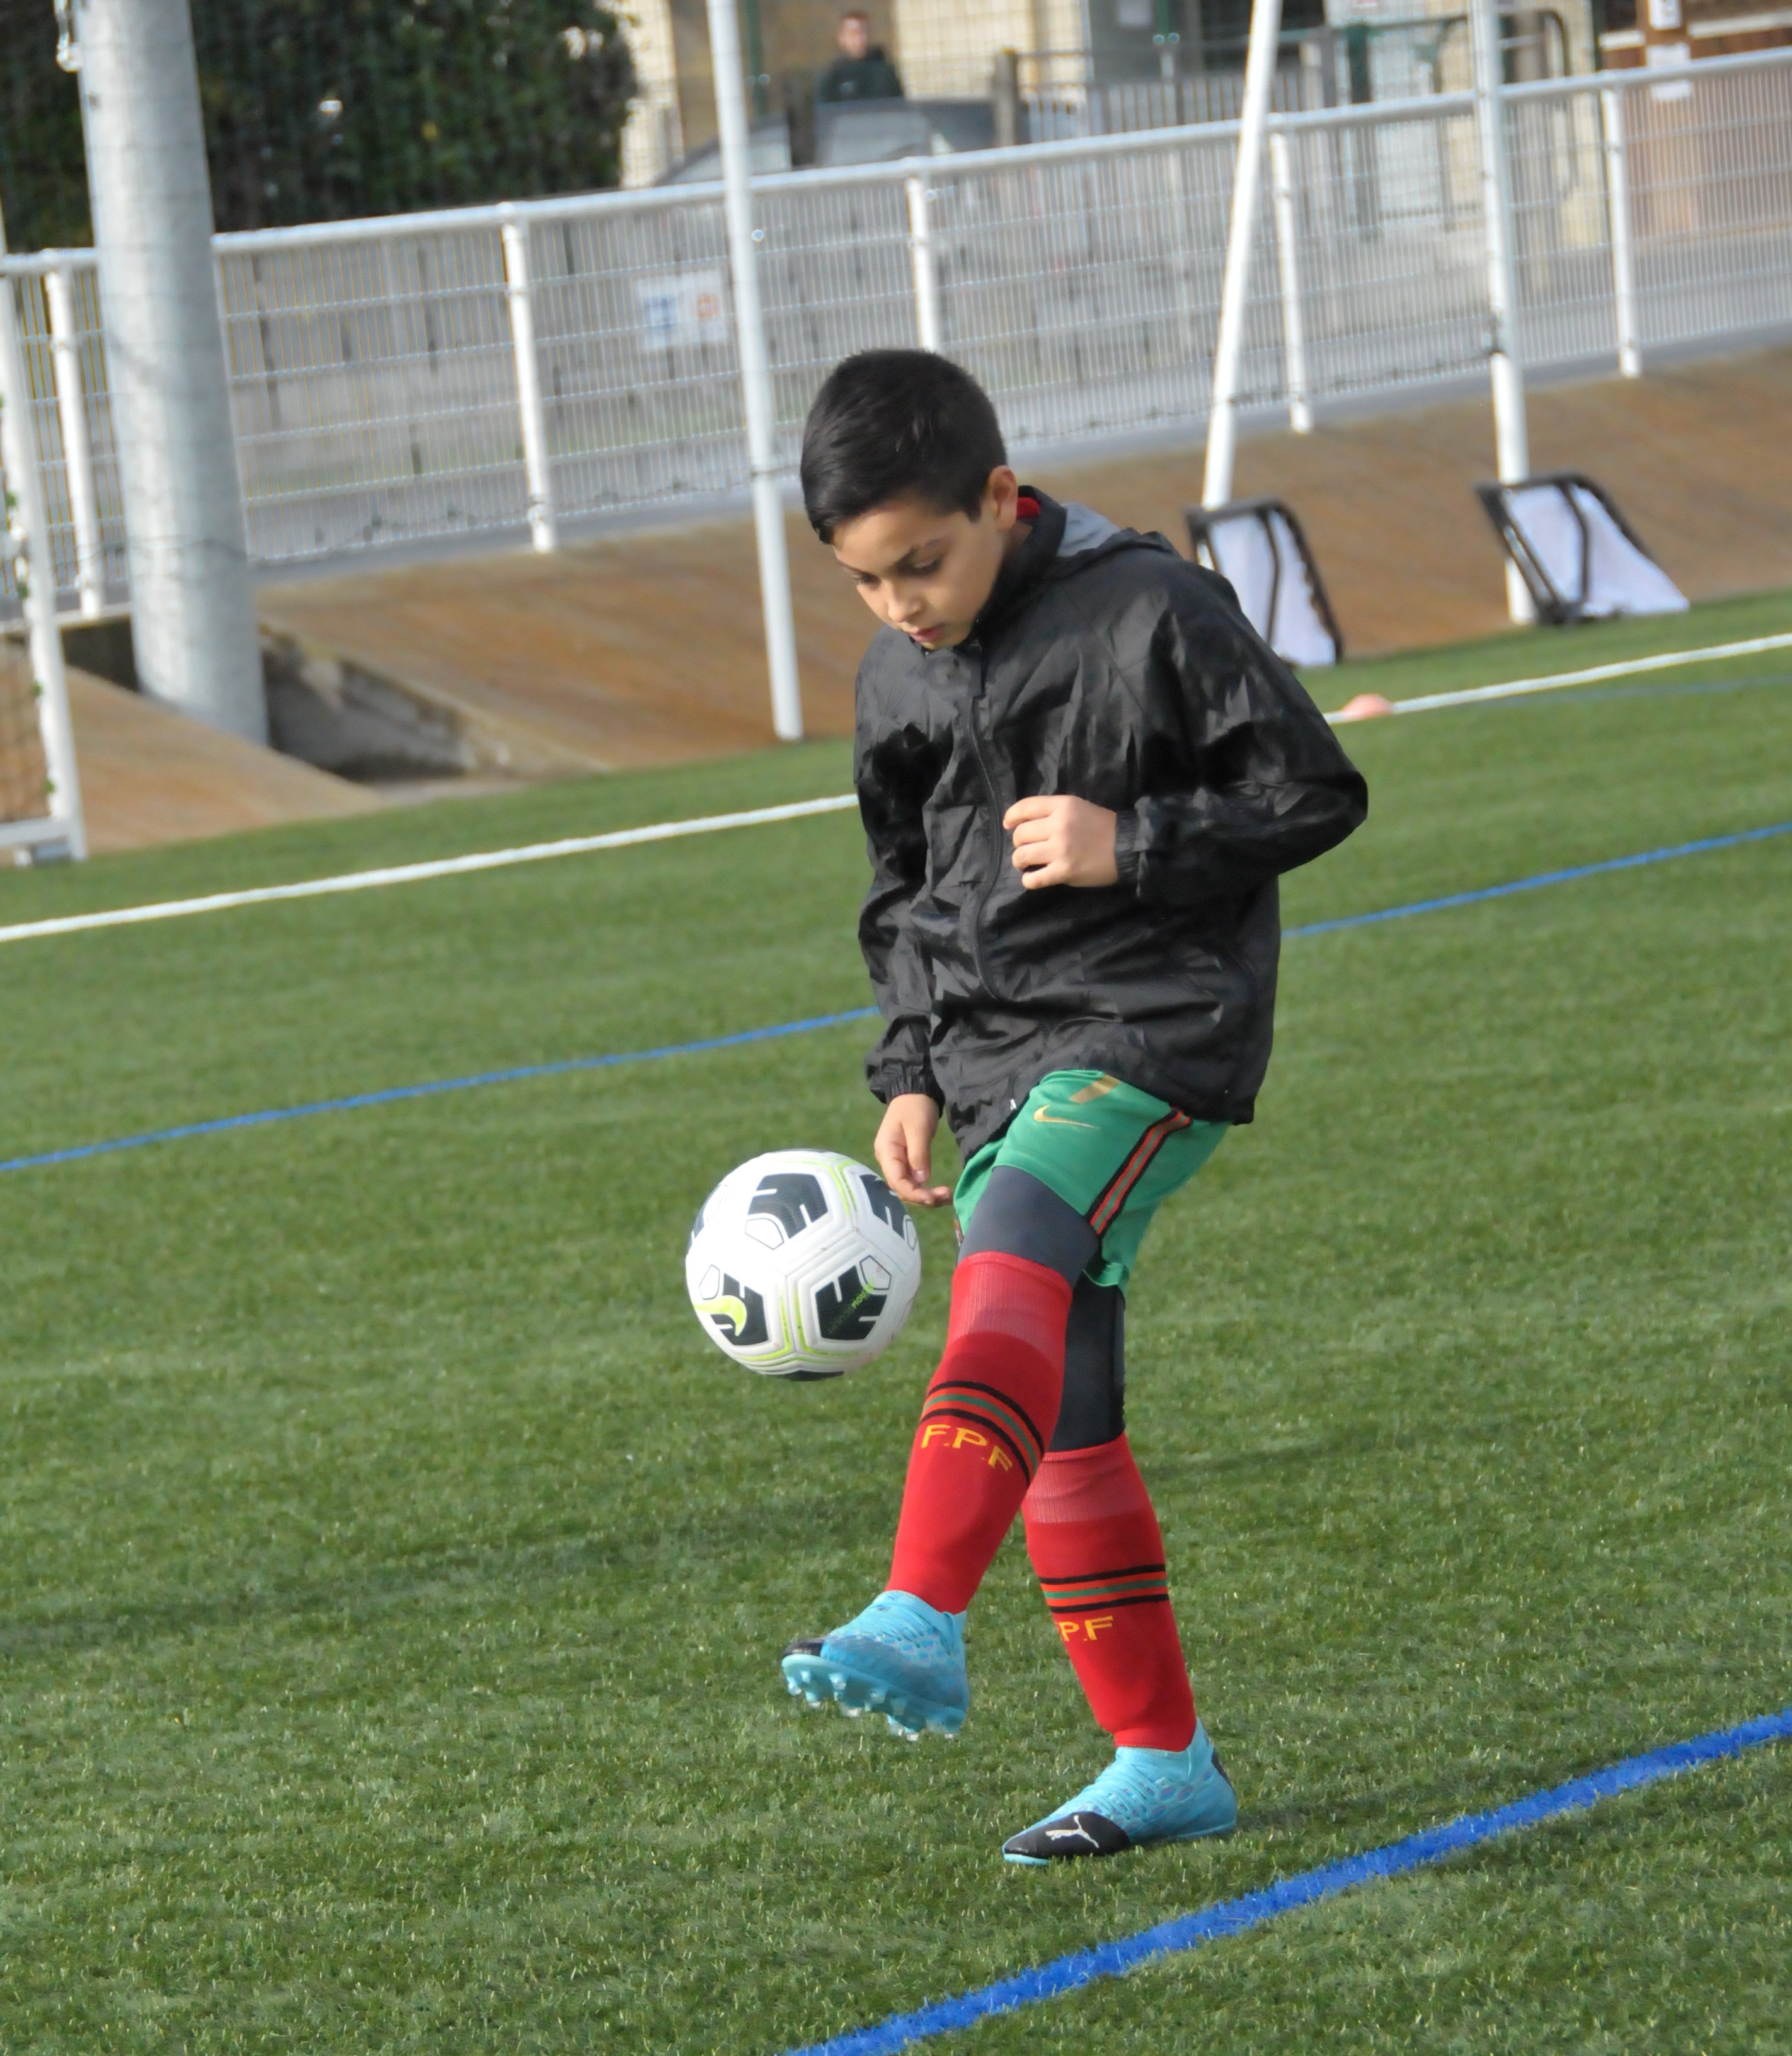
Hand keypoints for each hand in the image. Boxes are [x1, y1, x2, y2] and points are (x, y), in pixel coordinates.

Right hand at [875, 1093, 951, 1208]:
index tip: (933, 1198)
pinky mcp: (907, 1162)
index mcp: (886, 1151)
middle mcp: (888, 1160)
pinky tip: (940, 1192)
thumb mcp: (918, 1128)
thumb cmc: (915, 1107)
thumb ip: (919, 1154)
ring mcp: (897, 1162)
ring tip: (947, 1196)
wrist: (914, 1092)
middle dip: (922, 1197)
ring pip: (909, 1187)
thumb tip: (922, 1180)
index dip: (913, 1193)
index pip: (896, 1180)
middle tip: (946, 1197)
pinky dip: (927, 1188)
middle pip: (902, 1188)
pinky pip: (914, 1181)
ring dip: (926, 1195)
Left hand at [1003, 795, 1118, 888]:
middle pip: (1021, 834)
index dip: (1011, 817)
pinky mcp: (1064, 871)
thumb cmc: (1102, 826)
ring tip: (1026, 864)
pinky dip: (1029, 880)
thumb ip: (1053, 812)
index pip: (1025, 807)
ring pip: (1022, 856)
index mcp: (1062, 806)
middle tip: (1027, 848)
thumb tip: (1023, 823)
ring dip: (1020, 861)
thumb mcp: (1078, 807)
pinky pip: (1034, 879)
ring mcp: (1060, 850)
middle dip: (1019, 843)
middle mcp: (1058, 826)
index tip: (1008, 825)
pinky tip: (1032, 878)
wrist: (1126, 847)